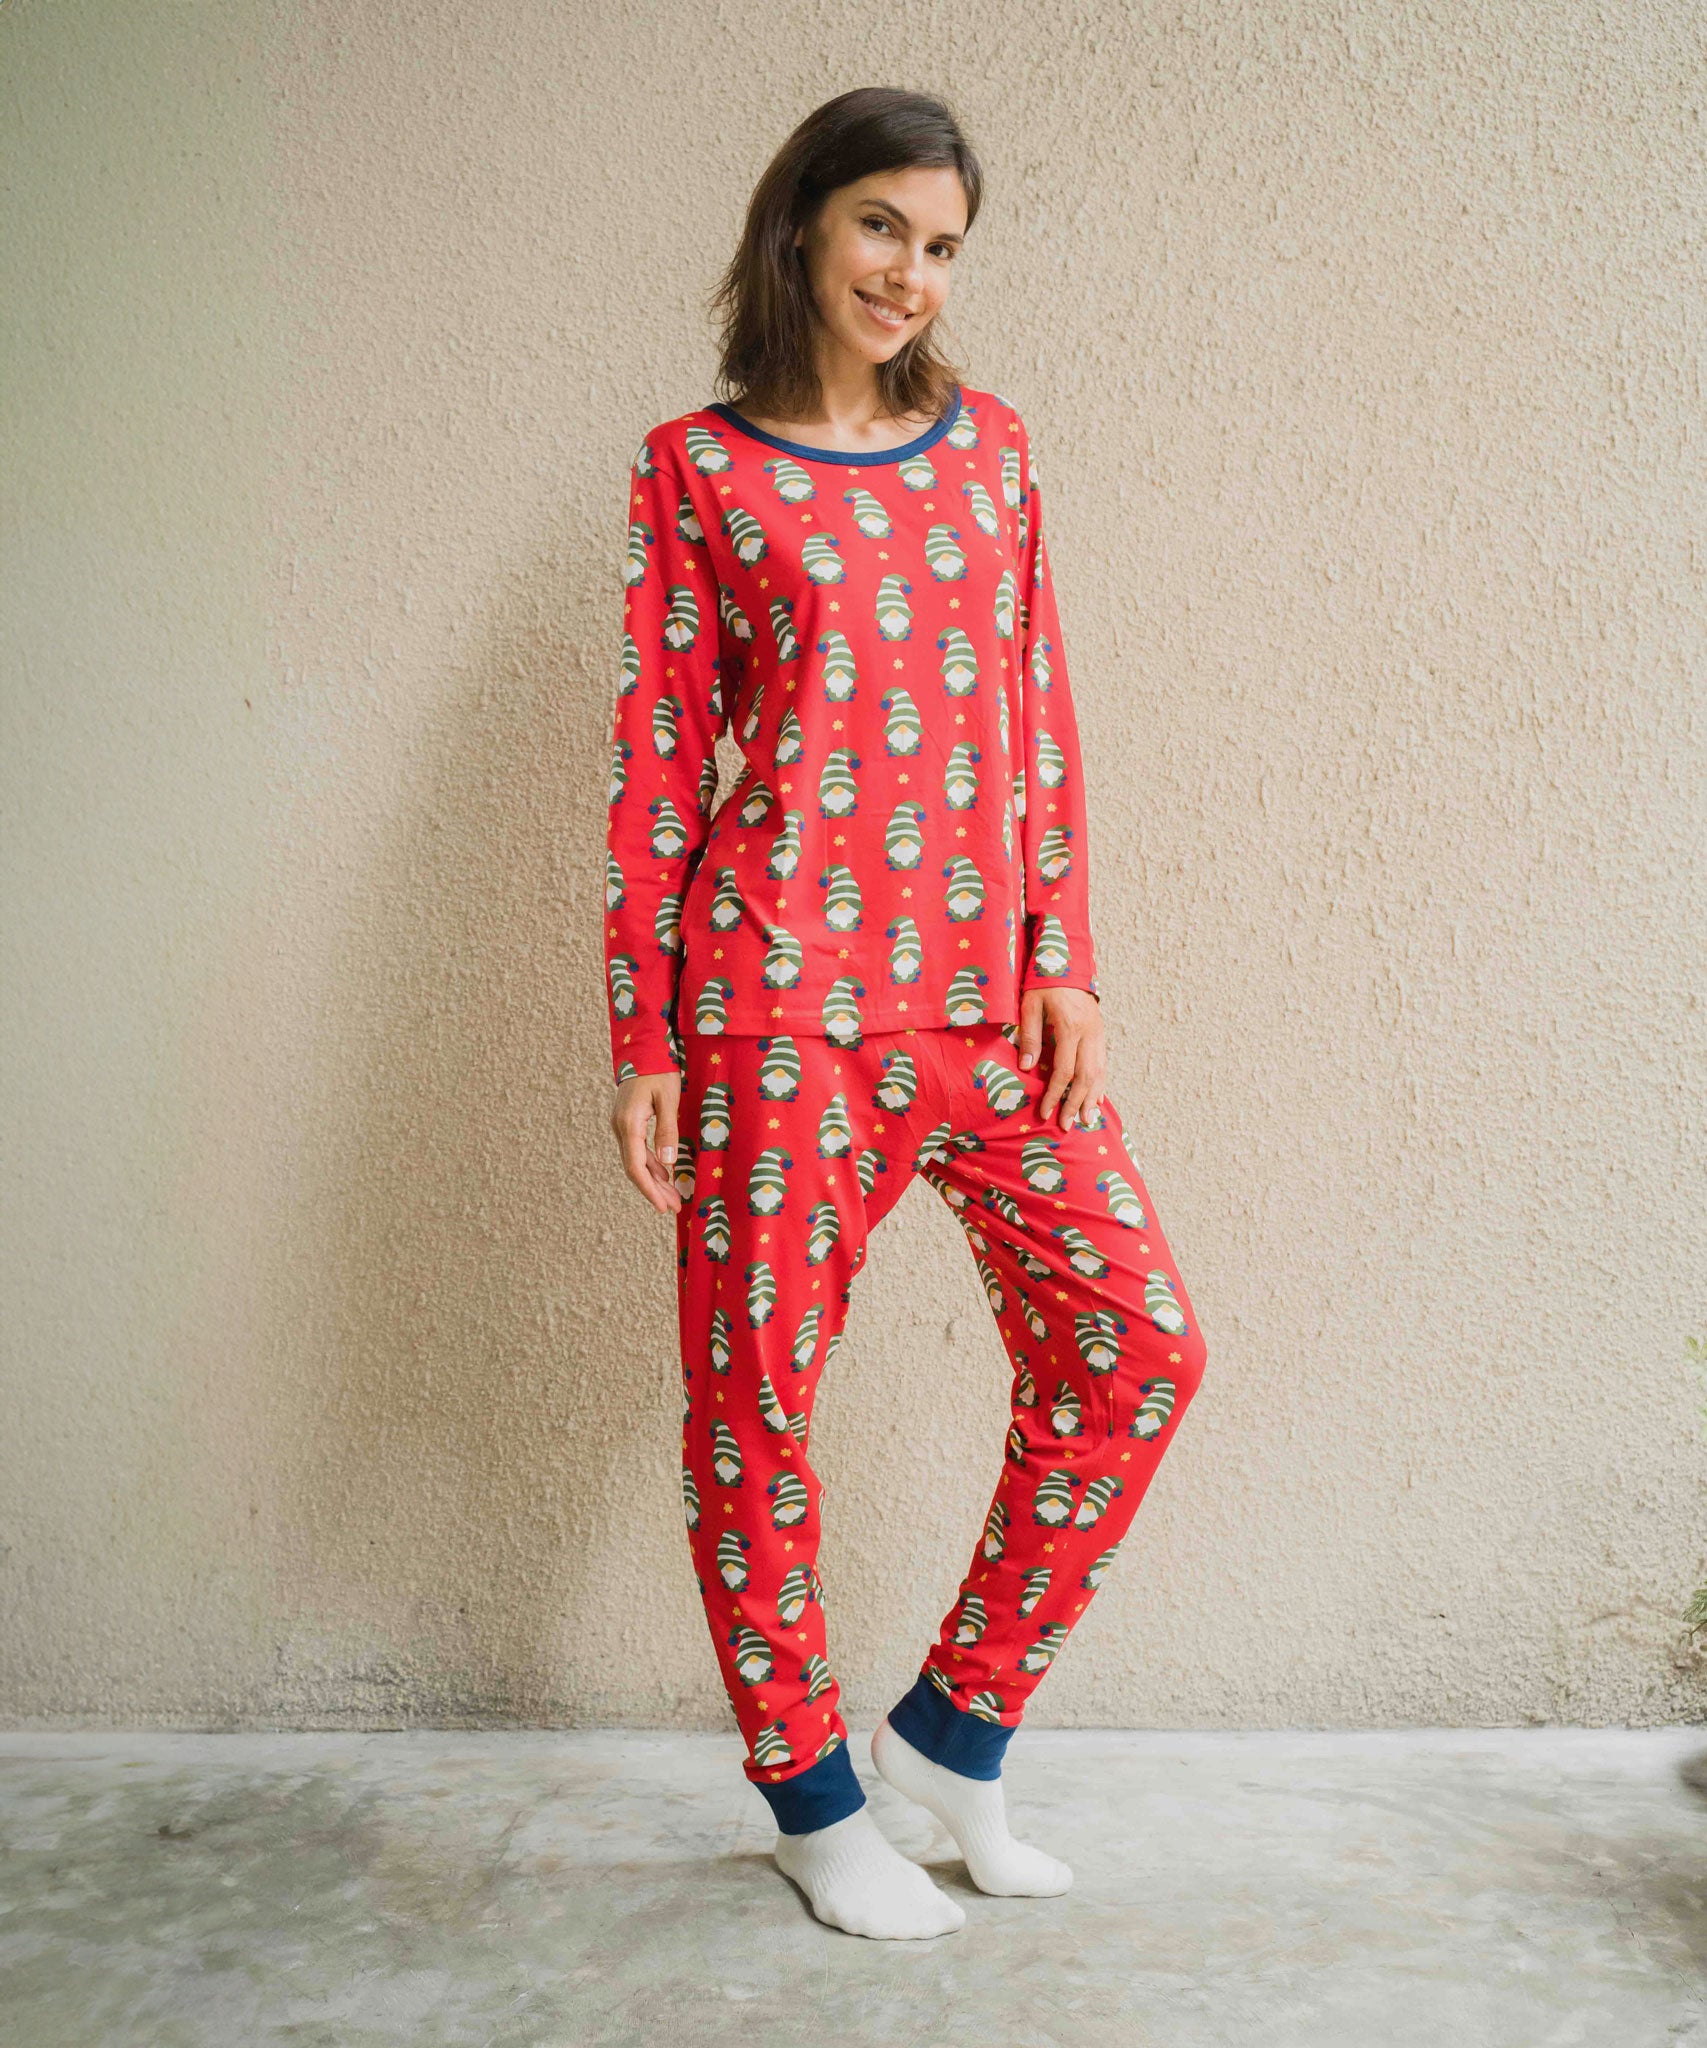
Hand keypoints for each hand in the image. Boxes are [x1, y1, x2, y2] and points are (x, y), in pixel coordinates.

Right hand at [611, 1069, 683, 1213]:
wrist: (643, 1049)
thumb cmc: (659, 1070)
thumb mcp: (668, 1099)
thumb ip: (667, 1131)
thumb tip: (668, 1163)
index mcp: (629, 1124)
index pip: (635, 1167)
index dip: (649, 1190)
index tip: (662, 1207)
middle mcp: (620, 1128)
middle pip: (634, 1169)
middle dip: (653, 1190)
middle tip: (673, 1207)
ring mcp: (621, 1125)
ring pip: (635, 1161)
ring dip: (653, 1179)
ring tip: (672, 1196)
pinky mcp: (626, 1122)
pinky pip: (637, 1150)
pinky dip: (651, 1164)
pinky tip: (664, 1174)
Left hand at [1016, 987, 1105, 1129]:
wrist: (1068, 961)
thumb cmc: (1045, 982)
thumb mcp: (1030, 1005)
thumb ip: (1030, 1035)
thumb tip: (1027, 1067)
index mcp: (1070, 1028)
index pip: (1064, 1070)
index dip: (1055, 1094)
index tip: (1045, 1112)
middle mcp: (1089, 1033)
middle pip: (1086, 1077)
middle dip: (1076, 1103)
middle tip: (1068, 1125)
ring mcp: (1098, 1033)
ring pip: (1100, 1072)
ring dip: (1092, 1098)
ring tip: (1087, 1119)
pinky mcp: (1101, 1032)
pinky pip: (1103, 1063)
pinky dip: (1101, 1083)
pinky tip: (1097, 1098)